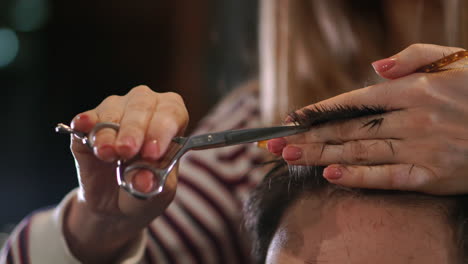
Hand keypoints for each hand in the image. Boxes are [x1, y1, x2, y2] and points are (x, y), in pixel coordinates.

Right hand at [64, 85, 188, 262]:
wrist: (116, 207)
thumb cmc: (145, 194)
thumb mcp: (159, 194)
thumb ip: (157, 182)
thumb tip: (144, 176)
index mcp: (169, 122)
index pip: (172, 111)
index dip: (164, 126)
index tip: (154, 150)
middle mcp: (144, 110)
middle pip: (143, 104)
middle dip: (136, 128)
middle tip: (128, 152)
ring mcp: (115, 114)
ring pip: (114, 109)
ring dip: (110, 130)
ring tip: (108, 153)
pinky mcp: (88, 127)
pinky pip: (86, 119)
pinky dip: (85, 123)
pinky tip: (81, 126)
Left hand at [267, 44, 467, 194]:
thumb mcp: (455, 60)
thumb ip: (413, 58)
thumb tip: (374, 68)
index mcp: (414, 90)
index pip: (354, 101)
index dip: (320, 110)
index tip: (293, 118)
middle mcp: (413, 119)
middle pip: (348, 130)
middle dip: (308, 137)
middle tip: (276, 145)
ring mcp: (422, 149)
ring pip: (359, 152)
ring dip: (321, 155)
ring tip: (290, 158)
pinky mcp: (433, 177)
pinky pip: (387, 177)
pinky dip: (358, 177)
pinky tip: (330, 175)